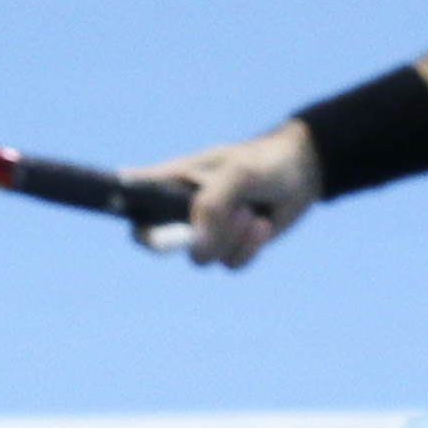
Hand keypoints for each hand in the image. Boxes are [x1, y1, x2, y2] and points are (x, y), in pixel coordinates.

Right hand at [148, 122, 324, 271]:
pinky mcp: (228, 248)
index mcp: (170, 181)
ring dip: (231, 238)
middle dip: (193, 238)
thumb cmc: (264, 163)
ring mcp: (204, 231)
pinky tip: (261, 225)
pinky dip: (249, 249)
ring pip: (201, 258)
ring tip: (251, 212)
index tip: (143, 225)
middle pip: (159, 244)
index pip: (131, 201)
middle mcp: (180, 209)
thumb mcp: (239, 175)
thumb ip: (212, 205)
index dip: (124, 214)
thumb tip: (194, 246)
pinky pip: (229, 265)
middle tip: (221, 221)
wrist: (302, 174)